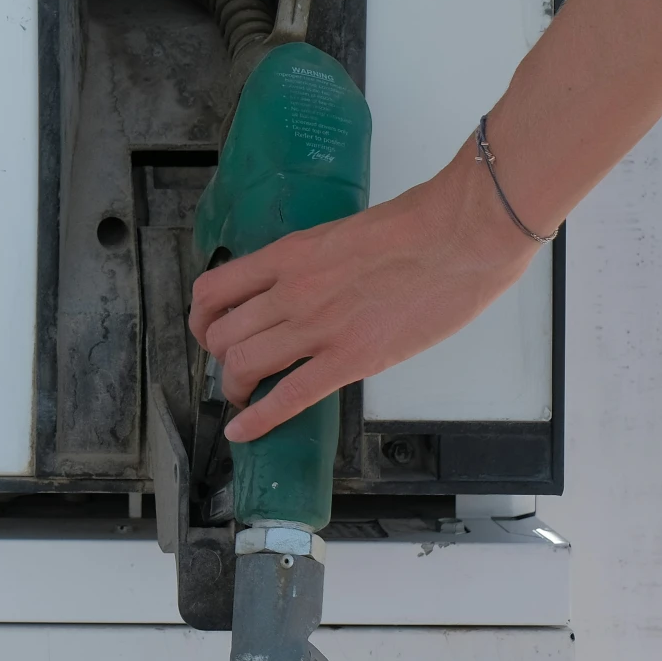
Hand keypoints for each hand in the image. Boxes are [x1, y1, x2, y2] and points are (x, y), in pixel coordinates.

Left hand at [188, 148, 545, 440]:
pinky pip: (289, 397)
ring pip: (243, 365)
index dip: (202, 318)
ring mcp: (318, 327)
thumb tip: (297, 287)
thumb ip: (309, 264)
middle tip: (233, 366)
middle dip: (219, 357)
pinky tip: (242, 432)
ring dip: (234, 388)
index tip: (209, 330)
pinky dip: (258, 420)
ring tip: (241, 396)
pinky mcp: (352, 359)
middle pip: (222, 334)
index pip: (213, 290)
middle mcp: (290, 292)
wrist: (459, 236)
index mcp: (285, 256)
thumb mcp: (337, 235)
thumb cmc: (413, 227)